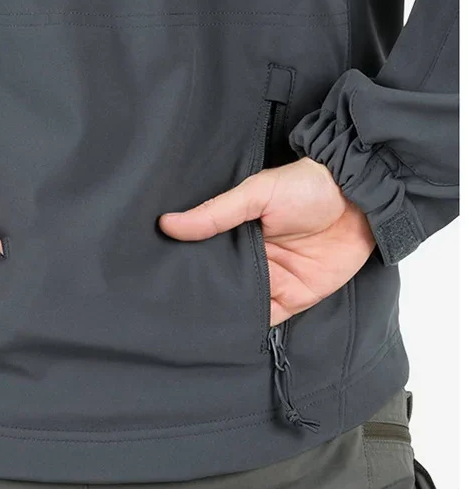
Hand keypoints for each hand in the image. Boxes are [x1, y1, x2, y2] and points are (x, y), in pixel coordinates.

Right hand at [159, 158, 374, 325]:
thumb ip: (215, 213)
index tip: (158, 278)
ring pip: (239, 303)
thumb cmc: (307, 186)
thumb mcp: (255, 193)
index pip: (202, 253)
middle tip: (169, 309)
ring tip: (192, 328)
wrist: (362, 199)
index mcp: (235, 231)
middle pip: (218, 282)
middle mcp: (250, 258)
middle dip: (200, 294)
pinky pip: (268, 318)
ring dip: (224, 313)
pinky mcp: (294, 298)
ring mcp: (271, 279)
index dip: (183, 264)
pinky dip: (252, 327)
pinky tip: (231, 334)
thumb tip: (168, 223)